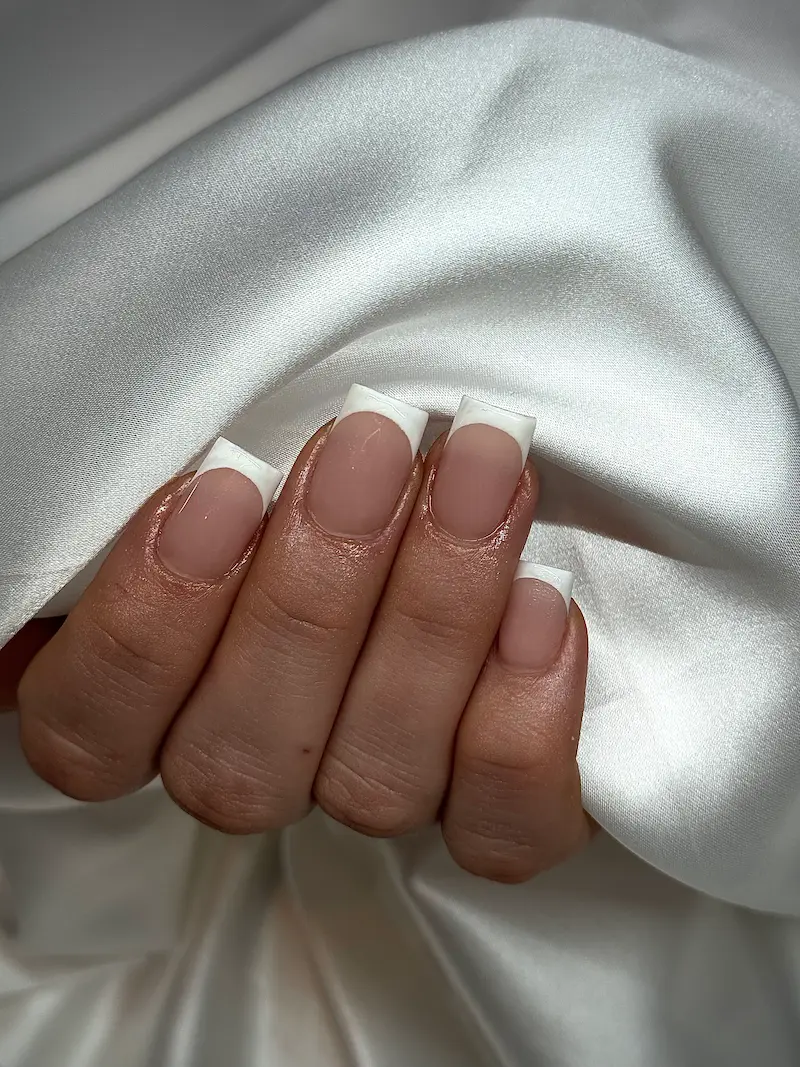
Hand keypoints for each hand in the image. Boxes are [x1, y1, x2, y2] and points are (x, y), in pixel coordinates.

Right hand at [13, 387, 590, 882]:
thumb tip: (205, 480)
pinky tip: (541, 604)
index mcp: (148, 703)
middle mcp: (252, 767)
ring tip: (480, 473)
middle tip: (374, 447)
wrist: (435, 491)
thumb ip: (192, 499)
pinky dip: (520, 726)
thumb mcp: (229, 471)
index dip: (150, 625)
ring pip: (376, 785)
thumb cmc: (315, 469)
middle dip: (315, 593)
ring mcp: (368, 792)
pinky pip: (500, 830)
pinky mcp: (487, 811)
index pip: (91, 733)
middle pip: (242, 764)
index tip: (224, 489)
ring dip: (434, 617)